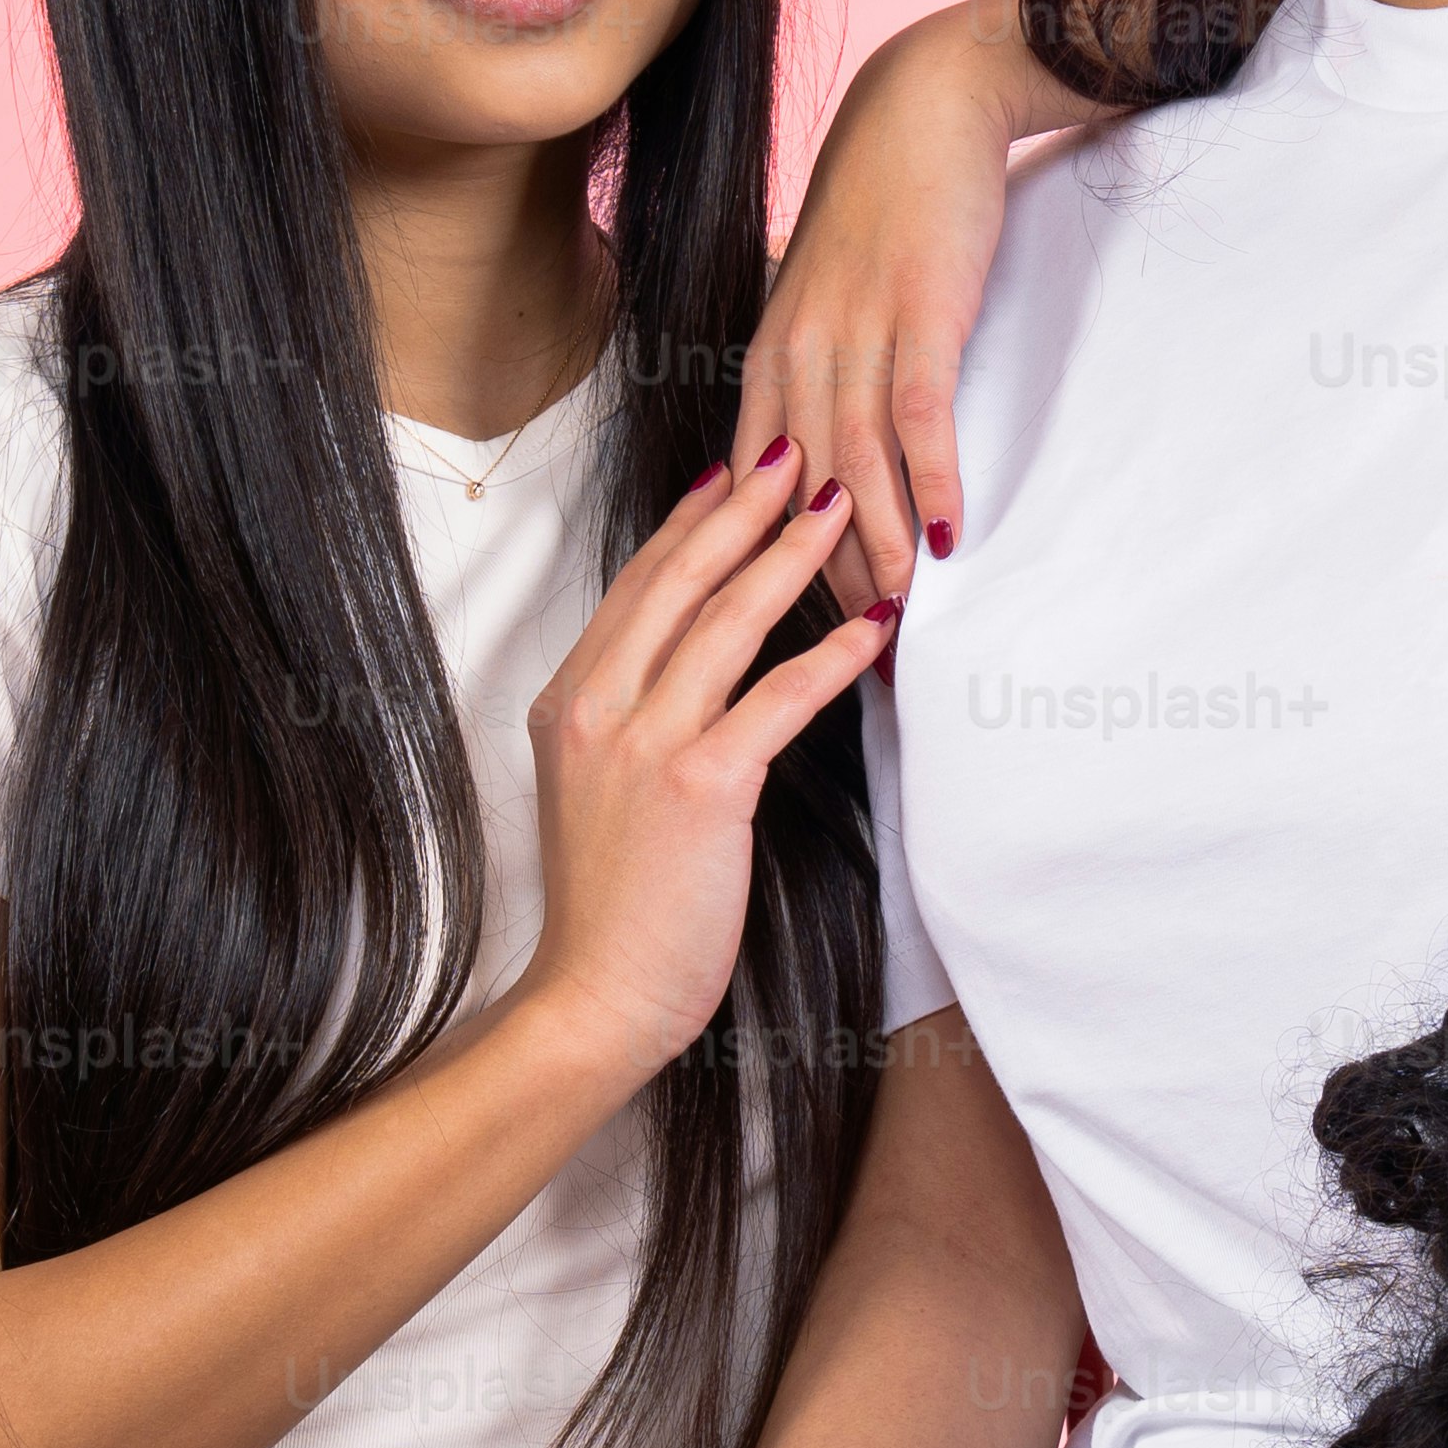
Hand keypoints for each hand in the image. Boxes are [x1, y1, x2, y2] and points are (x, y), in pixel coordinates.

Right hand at [512, 447, 885, 1082]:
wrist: (593, 994)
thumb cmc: (609, 907)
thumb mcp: (595, 790)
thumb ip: (625, 724)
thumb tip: (677, 674)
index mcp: (570, 702)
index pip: (638, 587)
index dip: (691, 523)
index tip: (734, 472)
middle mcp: (598, 707)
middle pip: (681, 580)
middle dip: (745, 508)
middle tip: (797, 452)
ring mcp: (645, 742)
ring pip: (728, 621)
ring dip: (792, 555)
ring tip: (842, 506)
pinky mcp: (700, 785)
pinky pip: (778, 698)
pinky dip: (833, 654)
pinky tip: (877, 624)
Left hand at [734, 0, 1053, 604]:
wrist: (923, 108)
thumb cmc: (883, 208)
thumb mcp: (828, 298)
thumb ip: (821, 372)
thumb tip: (826, 456)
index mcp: (768, 355)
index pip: (751, 488)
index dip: (766, 566)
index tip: (788, 634)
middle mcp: (796, 351)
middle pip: (797, 496)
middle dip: (821, 583)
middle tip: (851, 659)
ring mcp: (854, 332)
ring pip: (852, 468)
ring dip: (876, 551)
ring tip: (901, 618)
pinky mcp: (917, 312)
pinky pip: (915, 416)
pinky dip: (928, 481)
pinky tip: (943, 537)